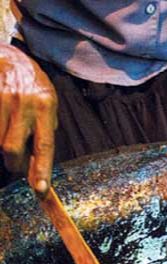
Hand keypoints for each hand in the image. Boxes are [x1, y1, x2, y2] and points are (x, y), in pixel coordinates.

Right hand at [0, 44, 56, 192]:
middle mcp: (22, 103)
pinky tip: (2, 126)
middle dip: (14, 163)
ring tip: (8, 135)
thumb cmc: (32, 85)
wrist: (8, 56)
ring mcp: (1, 98)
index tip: (40, 190)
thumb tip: (37, 165)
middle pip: (12, 148)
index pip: (44, 146)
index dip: (41, 170)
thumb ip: (44, 132)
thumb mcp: (47, 104)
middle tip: (16, 163)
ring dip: (2, 148)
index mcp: (44, 106)